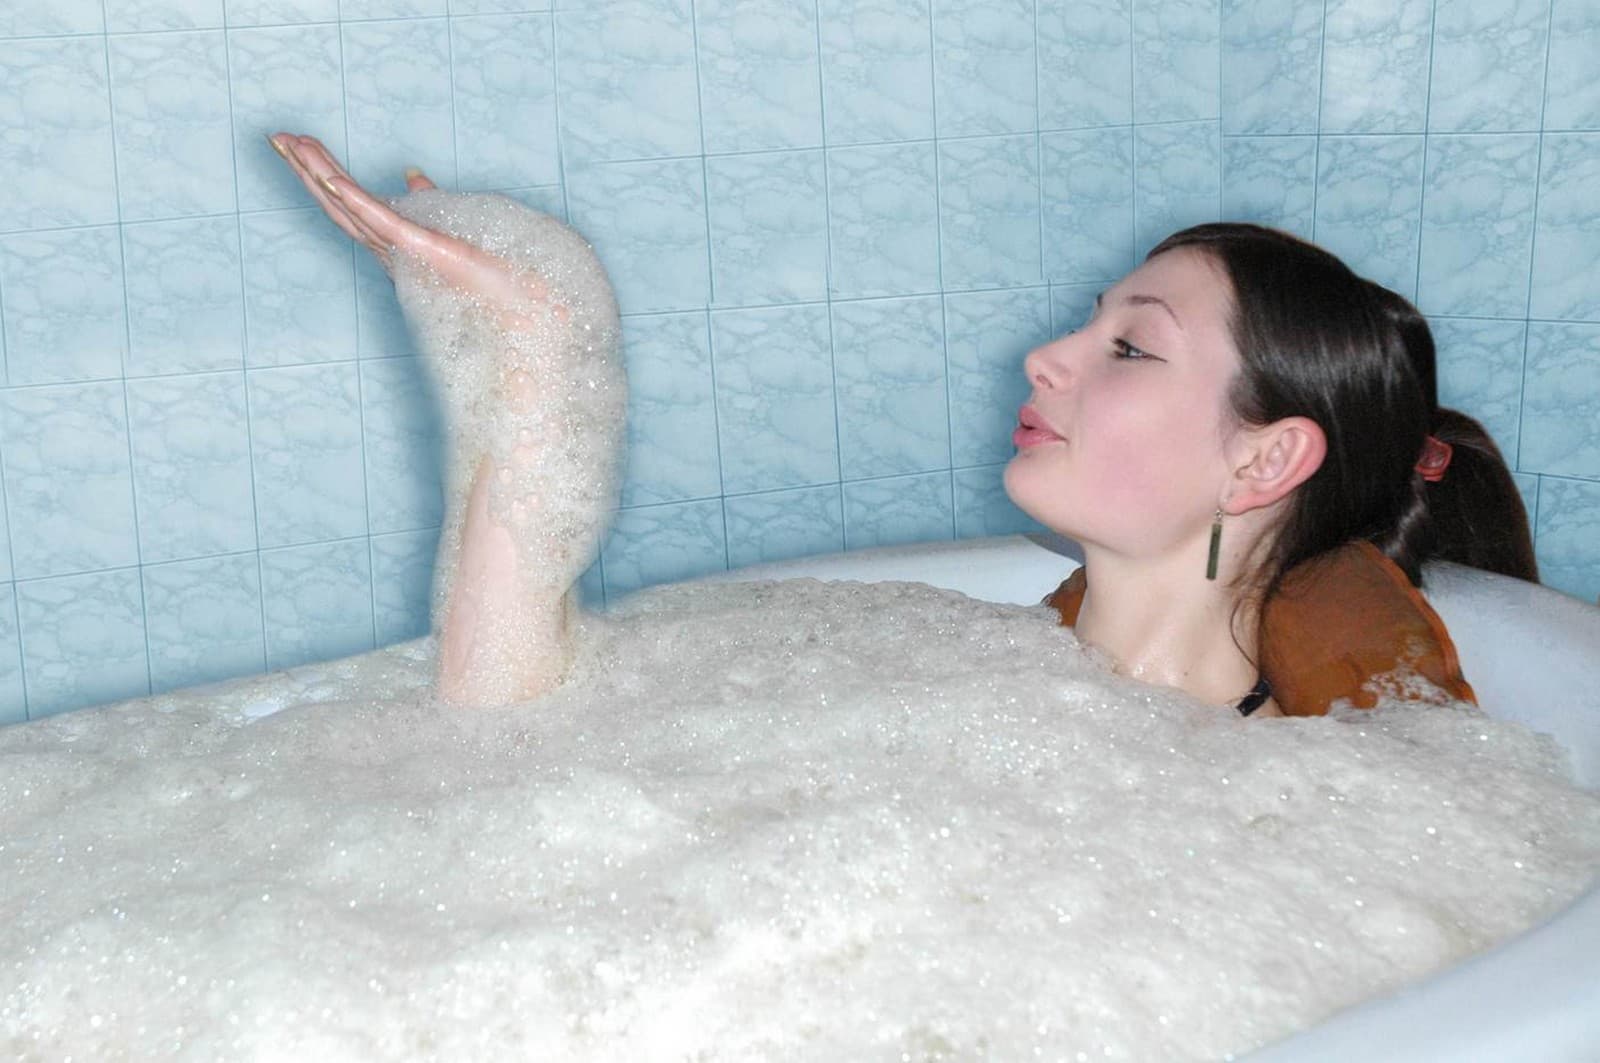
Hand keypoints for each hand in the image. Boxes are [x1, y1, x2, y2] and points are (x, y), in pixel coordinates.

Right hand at [267, 133, 563, 322]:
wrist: (526, 302)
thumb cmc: (494, 272)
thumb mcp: (451, 223)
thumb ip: (426, 199)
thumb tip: (413, 174)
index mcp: (396, 242)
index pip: (349, 204)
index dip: (321, 175)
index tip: (297, 144)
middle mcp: (392, 251)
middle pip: (339, 205)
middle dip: (307, 171)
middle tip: (277, 138)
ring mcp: (406, 251)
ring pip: (352, 210)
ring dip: (320, 176)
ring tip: (293, 145)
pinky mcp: (425, 250)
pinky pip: (383, 224)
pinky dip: (356, 202)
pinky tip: (332, 179)